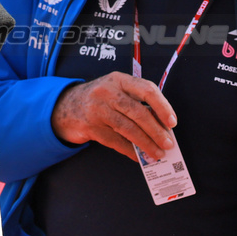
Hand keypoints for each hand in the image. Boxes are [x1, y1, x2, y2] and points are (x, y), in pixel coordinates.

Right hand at [50, 72, 175, 161]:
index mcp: (119, 80)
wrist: (64, 106)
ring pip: (128, 128)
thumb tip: (161, 124)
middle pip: (138, 112)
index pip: (146, 89)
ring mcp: (97, 110)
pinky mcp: (90, 127)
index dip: (162, 106)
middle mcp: (107, 92)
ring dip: (145, 143)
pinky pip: (115, 141)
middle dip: (156, 130)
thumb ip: (135, 101)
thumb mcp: (115, 91)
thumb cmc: (98, 99)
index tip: (172, 122)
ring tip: (157, 152)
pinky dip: (129, 150)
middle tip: (168, 143)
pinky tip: (138, 156)